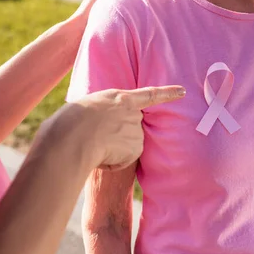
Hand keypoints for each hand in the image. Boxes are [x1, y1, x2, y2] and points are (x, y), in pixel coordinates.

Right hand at [38, 86, 185, 170]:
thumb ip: (102, 114)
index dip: (167, 93)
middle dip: (119, 134)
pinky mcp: (135, 148)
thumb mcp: (86, 108)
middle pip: (131, 126)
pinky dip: (112, 162)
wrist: (74, 136)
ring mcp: (136, 130)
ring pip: (127, 145)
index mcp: (119, 97)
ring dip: (113, 149)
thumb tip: (105, 132)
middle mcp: (132, 113)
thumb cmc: (70, 121)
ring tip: (93, 145)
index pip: (149, 94)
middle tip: (96, 137)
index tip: (183, 91)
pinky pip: (122, 160)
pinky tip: (99, 156)